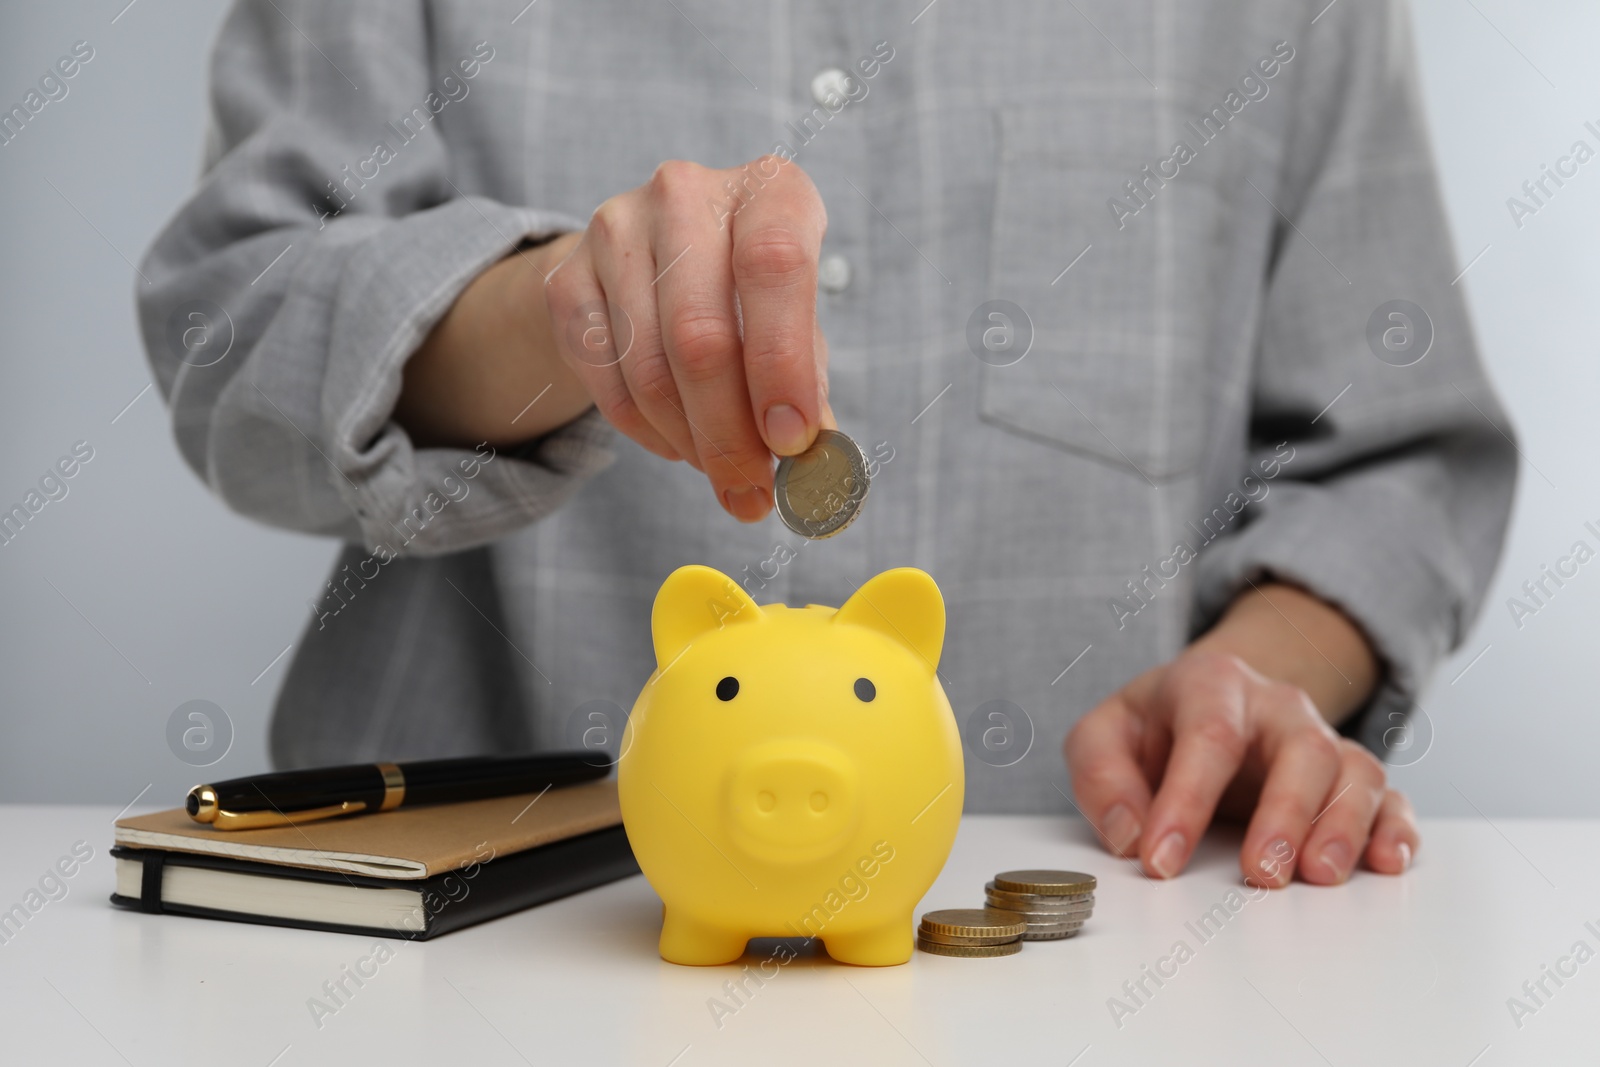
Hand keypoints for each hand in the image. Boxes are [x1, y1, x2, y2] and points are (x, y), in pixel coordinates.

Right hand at [397, 155, 832, 523]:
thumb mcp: (796, 323)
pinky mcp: (565, 275)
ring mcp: (616, 229)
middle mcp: (687, 194)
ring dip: (690, 441)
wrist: (652, 259)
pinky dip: (646, 431)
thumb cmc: (750, 297)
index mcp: (769, 191)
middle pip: (701, 335)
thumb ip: (807, 386)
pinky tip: (678, 442)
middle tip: (751, 491)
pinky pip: (604, 379)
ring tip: (721, 469)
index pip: (775, 265)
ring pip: (649, 368)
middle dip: (729, 434)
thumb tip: (819, 469)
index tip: (791, 440)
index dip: (782, 362)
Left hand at [1065, 586, 1418, 886]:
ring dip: (1343, 827)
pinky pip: (1390, 798)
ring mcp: (1321, 740)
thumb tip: (1129, 834)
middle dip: (1285, 813)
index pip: (1209, 735)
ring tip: (1319, 875)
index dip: (1186, 800)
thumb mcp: (1103, 737)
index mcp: (1212, 683)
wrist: (1202, 707)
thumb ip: (1101, 777)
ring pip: (1354, 772)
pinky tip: (1385, 862)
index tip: (1161, 859)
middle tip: (1262, 873)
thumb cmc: (1152, 730)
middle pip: (1302, 749)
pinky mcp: (1349, 780)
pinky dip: (1395, 830)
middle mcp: (1278, 706)